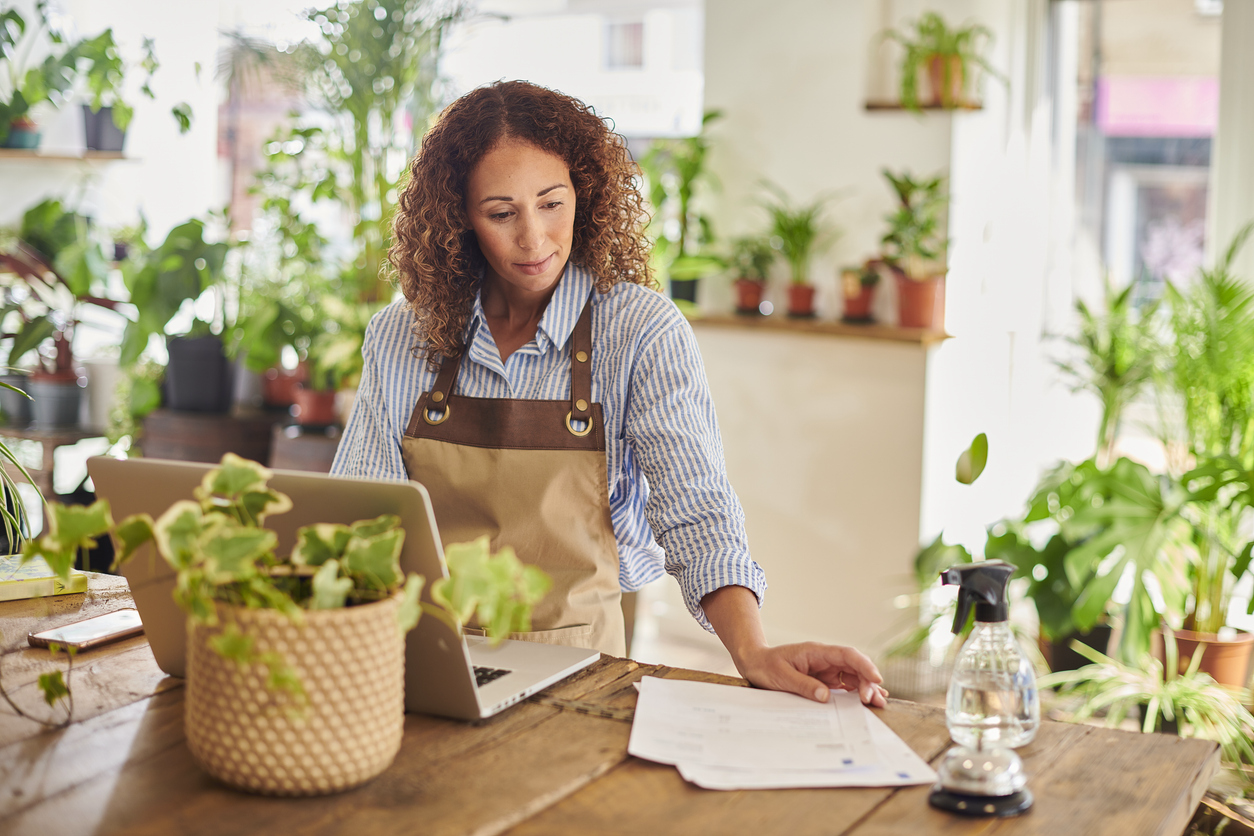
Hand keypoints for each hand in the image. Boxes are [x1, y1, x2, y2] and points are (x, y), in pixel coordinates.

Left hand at [732, 642, 888, 706]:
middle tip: (872, 701)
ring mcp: (826, 670)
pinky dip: (856, 692)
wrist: (754, 663)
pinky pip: (844, 685)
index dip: (864, 665)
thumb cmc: (765, 666)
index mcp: (816, 652)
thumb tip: (826, 697)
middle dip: (868, 682)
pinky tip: (867, 701)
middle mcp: (825, 659)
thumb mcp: (781, 677)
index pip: (846, 655)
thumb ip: (804, 685)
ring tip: (878, 704)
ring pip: (853, 676)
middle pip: (854, 666)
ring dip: (866, 688)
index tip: (876, 679)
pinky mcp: (823, 680)